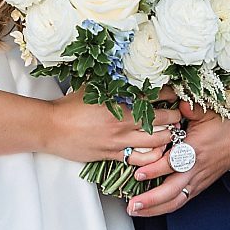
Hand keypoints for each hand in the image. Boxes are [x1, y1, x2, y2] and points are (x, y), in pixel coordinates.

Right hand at [43, 88, 182, 165]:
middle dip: (175, 117)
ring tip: (171, 133)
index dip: (169, 94)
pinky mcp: (113, 155)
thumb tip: (124, 70)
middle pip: (163, 120)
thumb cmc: (68, 106)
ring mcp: (120, 140)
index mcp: (120, 101)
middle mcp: (124, 121)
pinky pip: (140, 159)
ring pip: (157, 142)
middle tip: (178, 114)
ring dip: (169, 137)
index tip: (174, 93)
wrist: (51, 127)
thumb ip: (111, 81)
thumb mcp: (92, 87)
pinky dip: (153, 157)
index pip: (155, 95)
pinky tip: (156, 152)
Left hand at [125, 109, 229, 216]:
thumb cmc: (222, 127)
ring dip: (154, 208)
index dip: (155, 170)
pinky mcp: (197, 187)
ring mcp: (196, 181)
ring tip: (134, 210)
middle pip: (173, 190)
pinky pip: (179, 201)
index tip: (138, 174)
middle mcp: (196, 169)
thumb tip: (179, 104)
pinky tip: (148, 210)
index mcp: (196, 149)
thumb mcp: (207, 112)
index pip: (173, 163)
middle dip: (151, 199)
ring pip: (175, 201)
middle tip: (132, 204)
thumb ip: (191, 109)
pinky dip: (163, 208)